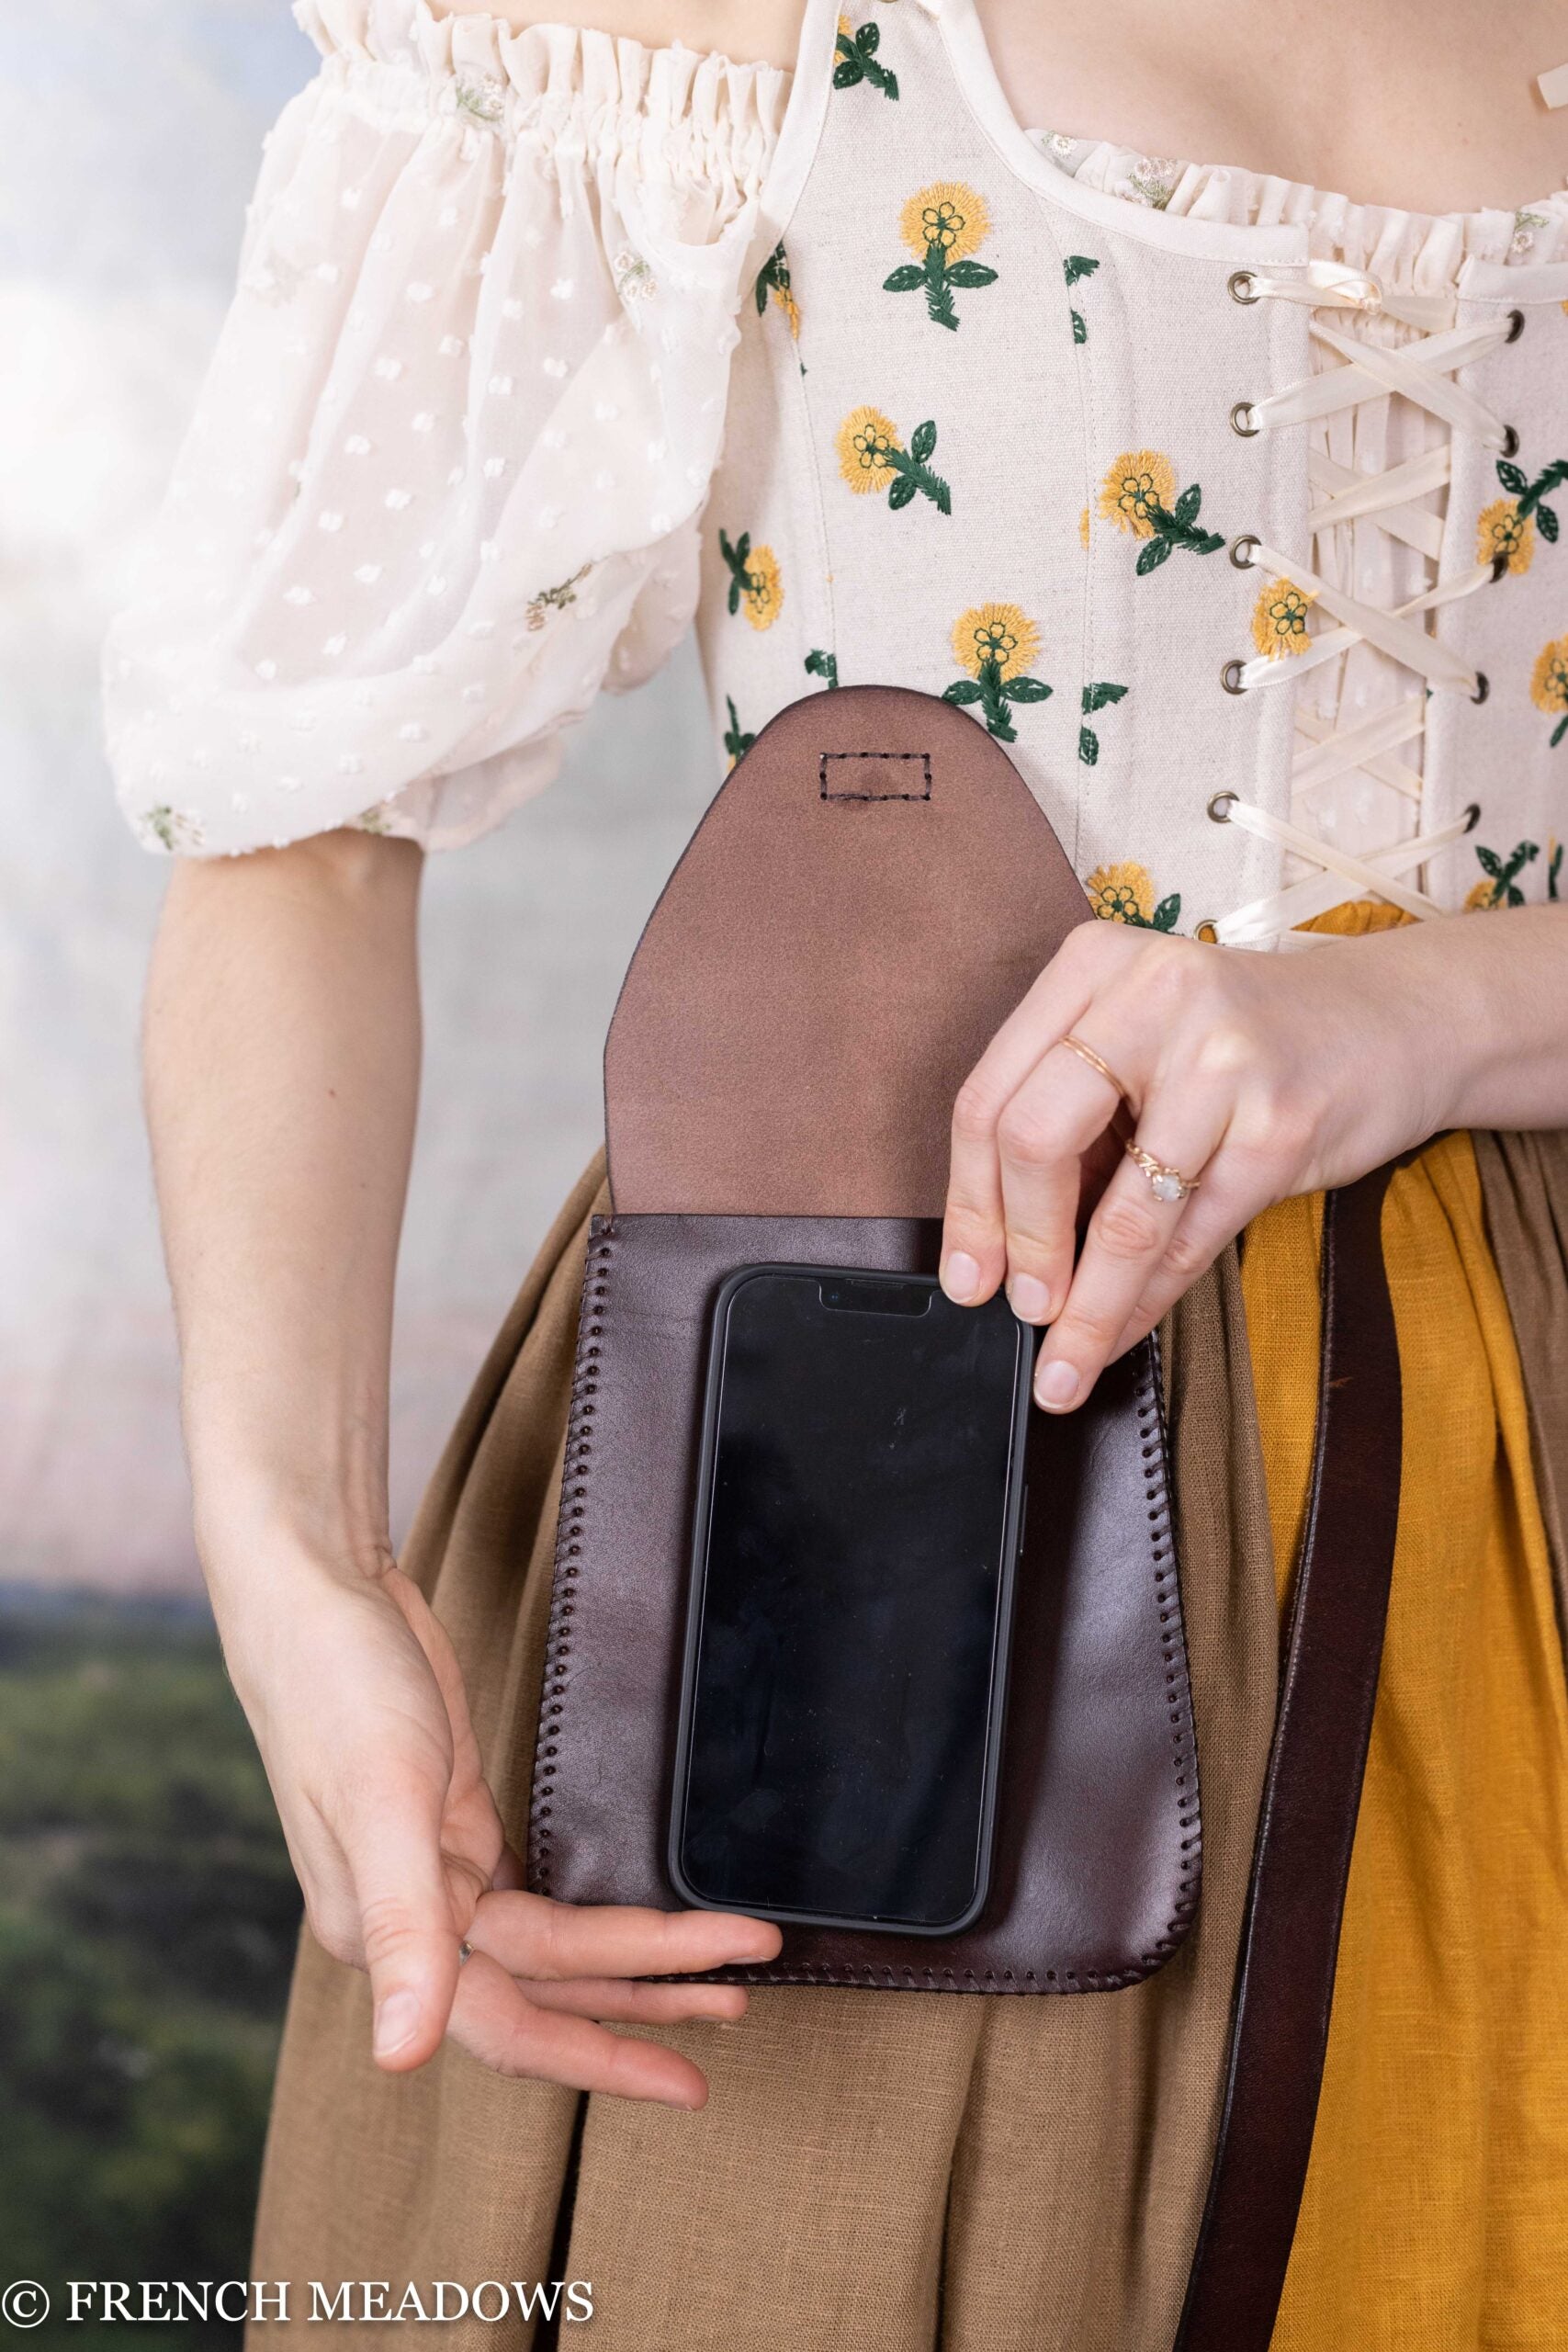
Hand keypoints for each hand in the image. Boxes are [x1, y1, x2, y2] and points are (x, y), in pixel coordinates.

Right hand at [217, 1546, 780, 2105]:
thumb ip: (401, 1927)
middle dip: (646, 2001)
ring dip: (633, 1960)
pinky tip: (641, 1918)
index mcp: (388, 1933)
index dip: (603, 2054)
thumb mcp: (381, 1800)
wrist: (316, 1592)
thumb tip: (400, 2056)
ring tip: (720, 1972)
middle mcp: (413, 1918)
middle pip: (548, 1988)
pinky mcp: (456, 1821)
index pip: (513, 2024)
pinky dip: (594, 1911)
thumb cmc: (338, 1689)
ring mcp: (435, 1870)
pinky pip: (538, 1894)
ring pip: (551, 1945)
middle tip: (741, 2003)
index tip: (689, 2082)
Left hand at [939, 918, 1444, 1410]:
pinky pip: (1191, 1238)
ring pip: (1122, 1213)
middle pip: (1034, 1140)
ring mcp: (1222, 1059)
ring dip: (1087, 1305)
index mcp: (1091, 965)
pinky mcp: (1282, 1124)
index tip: (965, 1276)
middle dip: (1020, 1246)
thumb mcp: (1139, 1046)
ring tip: (1064, 1362)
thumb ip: (1071, 1121)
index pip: (990, 1097)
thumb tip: (997, 1250)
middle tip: (1019, 1308)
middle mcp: (1151, 996)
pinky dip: (1148, 1300)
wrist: (1390, 1023)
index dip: (969, 1202)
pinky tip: (1123, 1330)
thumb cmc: (1242, 1044)